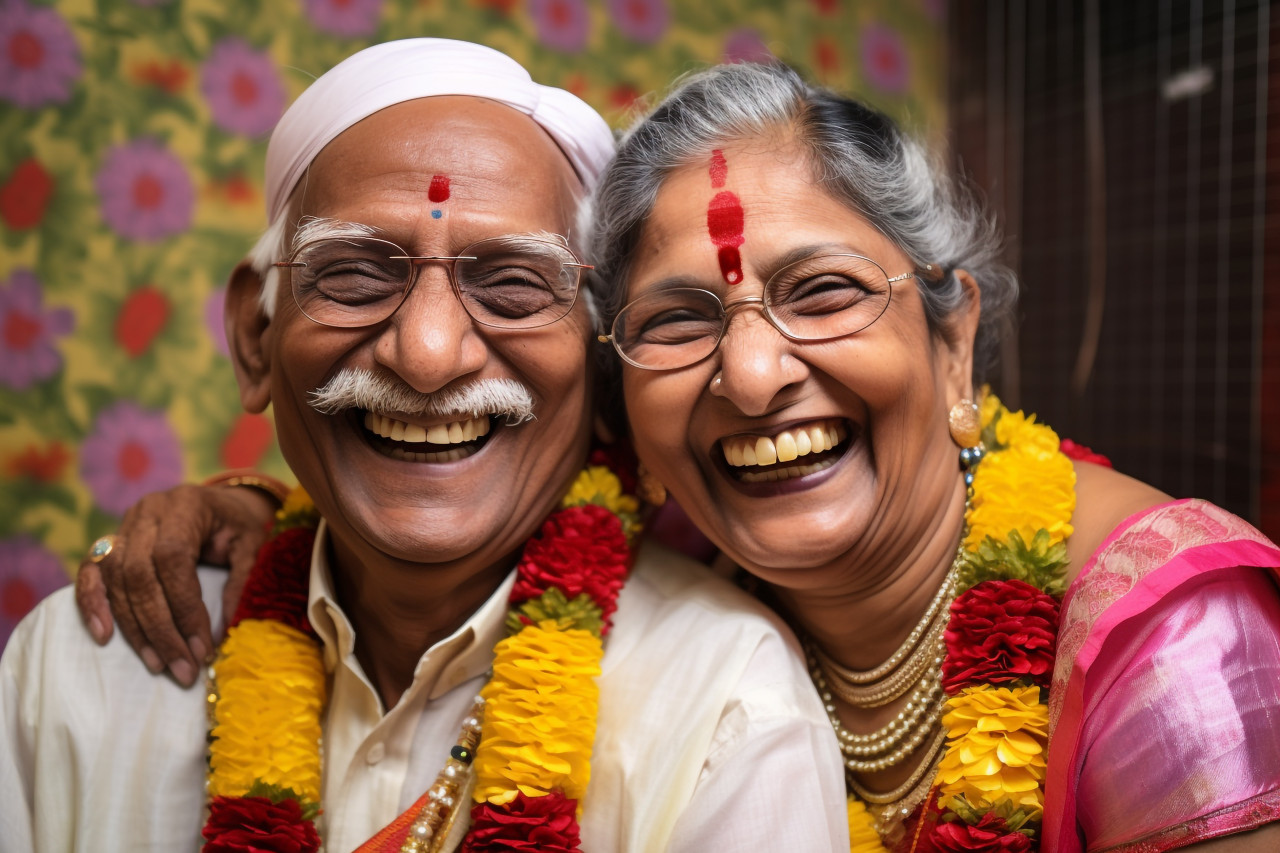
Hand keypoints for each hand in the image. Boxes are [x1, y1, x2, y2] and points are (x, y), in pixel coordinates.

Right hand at [74, 484, 276, 686]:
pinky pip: (90, 573)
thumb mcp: (254, 543)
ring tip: (158, 664)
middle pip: (140, 575)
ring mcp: (124, 526)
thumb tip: (223, 630)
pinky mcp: (111, 543)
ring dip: (135, 629)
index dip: (185, 608)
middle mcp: (147, 512)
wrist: (217, 503)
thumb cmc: (237, 524)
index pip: (173, 559)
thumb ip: (243, 580)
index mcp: (185, 506)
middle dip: (161, 629)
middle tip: (182, 668)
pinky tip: (104, 635)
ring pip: (117, 581)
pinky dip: (92, 604)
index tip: (202, 647)